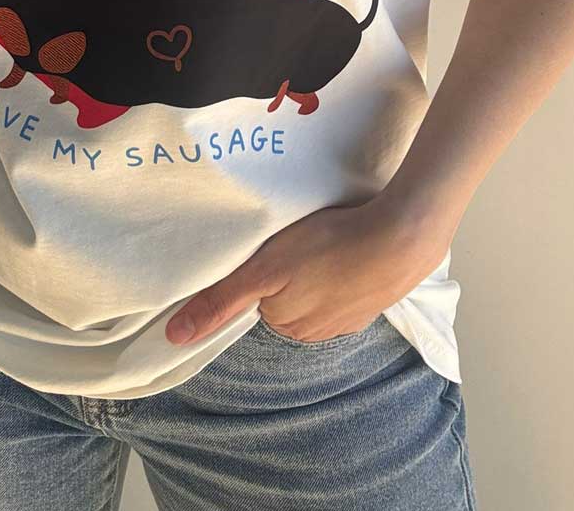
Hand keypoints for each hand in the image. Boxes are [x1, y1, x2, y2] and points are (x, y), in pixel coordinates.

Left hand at [164, 187, 458, 344]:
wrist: (399, 238)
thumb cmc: (328, 247)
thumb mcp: (264, 269)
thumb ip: (221, 301)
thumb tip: (174, 336)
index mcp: (287, 325)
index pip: (259, 296)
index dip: (263, 267)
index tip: (273, 246)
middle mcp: (316, 331)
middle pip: (286, 295)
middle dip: (289, 269)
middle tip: (299, 238)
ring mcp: (349, 317)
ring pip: (317, 290)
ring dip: (318, 267)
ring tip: (326, 238)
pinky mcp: (374, 299)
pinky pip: (346, 283)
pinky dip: (345, 265)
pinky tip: (350, 245)